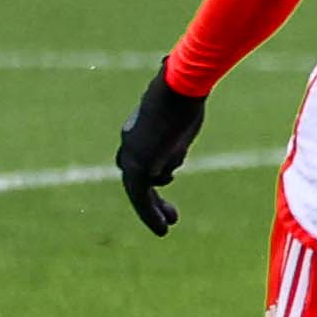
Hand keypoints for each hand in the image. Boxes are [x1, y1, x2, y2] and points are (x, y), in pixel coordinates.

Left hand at [116, 69, 208, 235]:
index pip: (141, 160)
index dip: (156, 176)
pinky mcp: (138, 167)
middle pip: (137, 179)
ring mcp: (132, 156)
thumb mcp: (184, 111)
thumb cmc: (186, 91)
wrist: (179, 88)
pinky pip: (141, 197)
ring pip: (139, 191)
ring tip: (170, 224)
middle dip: (150, 198)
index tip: (170, 184)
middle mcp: (129, 145)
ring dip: (153, 210)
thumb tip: (184, 127)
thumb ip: (181, 124)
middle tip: (169, 216)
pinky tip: (163, 228)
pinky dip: (150, 214)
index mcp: (137, 130)